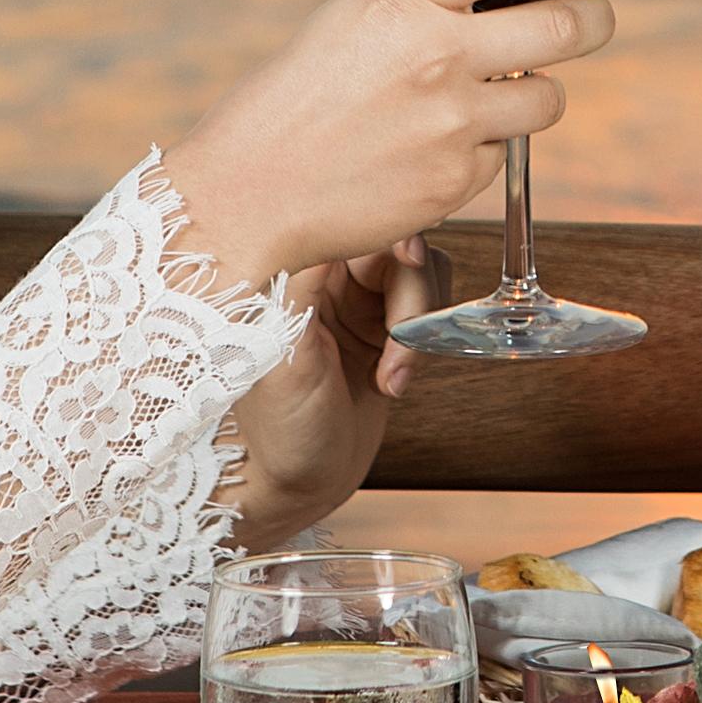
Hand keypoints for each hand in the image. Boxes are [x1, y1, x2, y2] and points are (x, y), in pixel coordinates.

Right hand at [164, 0, 639, 286]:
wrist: (246, 192)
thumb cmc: (290, 99)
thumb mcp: (352, 20)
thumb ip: (426, 3)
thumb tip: (497, 0)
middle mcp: (439, 55)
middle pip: (570, 25)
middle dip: (594, 20)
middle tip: (590, 19)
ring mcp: (455, 123)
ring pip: (549, 96)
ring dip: (533, 93)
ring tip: (474, 100)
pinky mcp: (460, 182)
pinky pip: (506, 156)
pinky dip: (482, 150)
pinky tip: (426, 152)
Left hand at [227, 245, 421, 547]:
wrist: (296, 483)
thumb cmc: (275, 424)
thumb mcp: (285, 347)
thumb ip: (309, 278)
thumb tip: (330, 219)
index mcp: (290, 267)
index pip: (344, 219)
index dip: (383, 228)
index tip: (408, 255)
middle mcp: (323, 275)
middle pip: (393, 241)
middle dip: (409, 293)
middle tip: (401, 337)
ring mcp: (357, 301)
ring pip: (419, 273)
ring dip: (418, 323)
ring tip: (391, 374)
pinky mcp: (384, 328)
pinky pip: (426, 308)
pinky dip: (423, 344)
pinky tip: (393, 382)